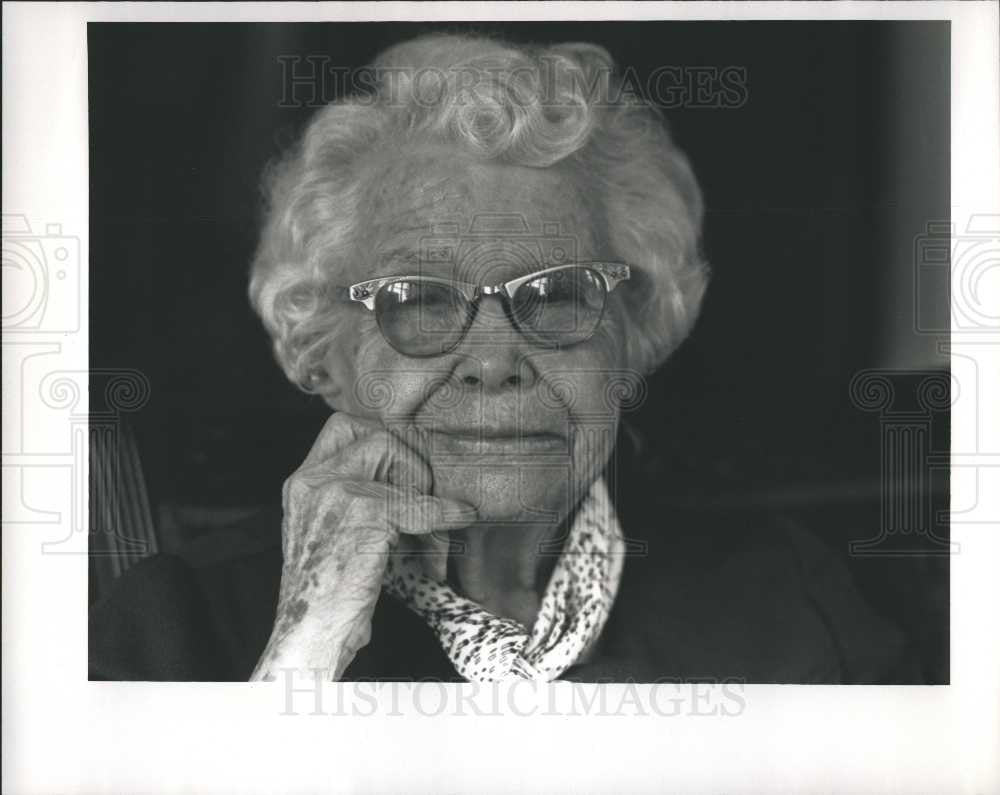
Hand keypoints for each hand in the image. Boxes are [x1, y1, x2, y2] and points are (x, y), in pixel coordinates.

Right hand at [250, 413, 475, 681]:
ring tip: (432, 530)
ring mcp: (334, 493)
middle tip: (424, 500)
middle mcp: (311, 481)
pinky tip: (460, 518)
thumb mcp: (330, 535)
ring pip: (395, 455)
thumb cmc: (328, 594)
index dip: (382, 439)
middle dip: (410, 463)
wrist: (309, 636)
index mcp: (301, 484)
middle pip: (377, 436)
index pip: (342, 427)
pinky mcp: (362, 513)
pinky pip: (417, 502)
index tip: (408, 469)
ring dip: (424, 490)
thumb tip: (414, 478)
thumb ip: (356, 499)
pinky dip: (444, 512)